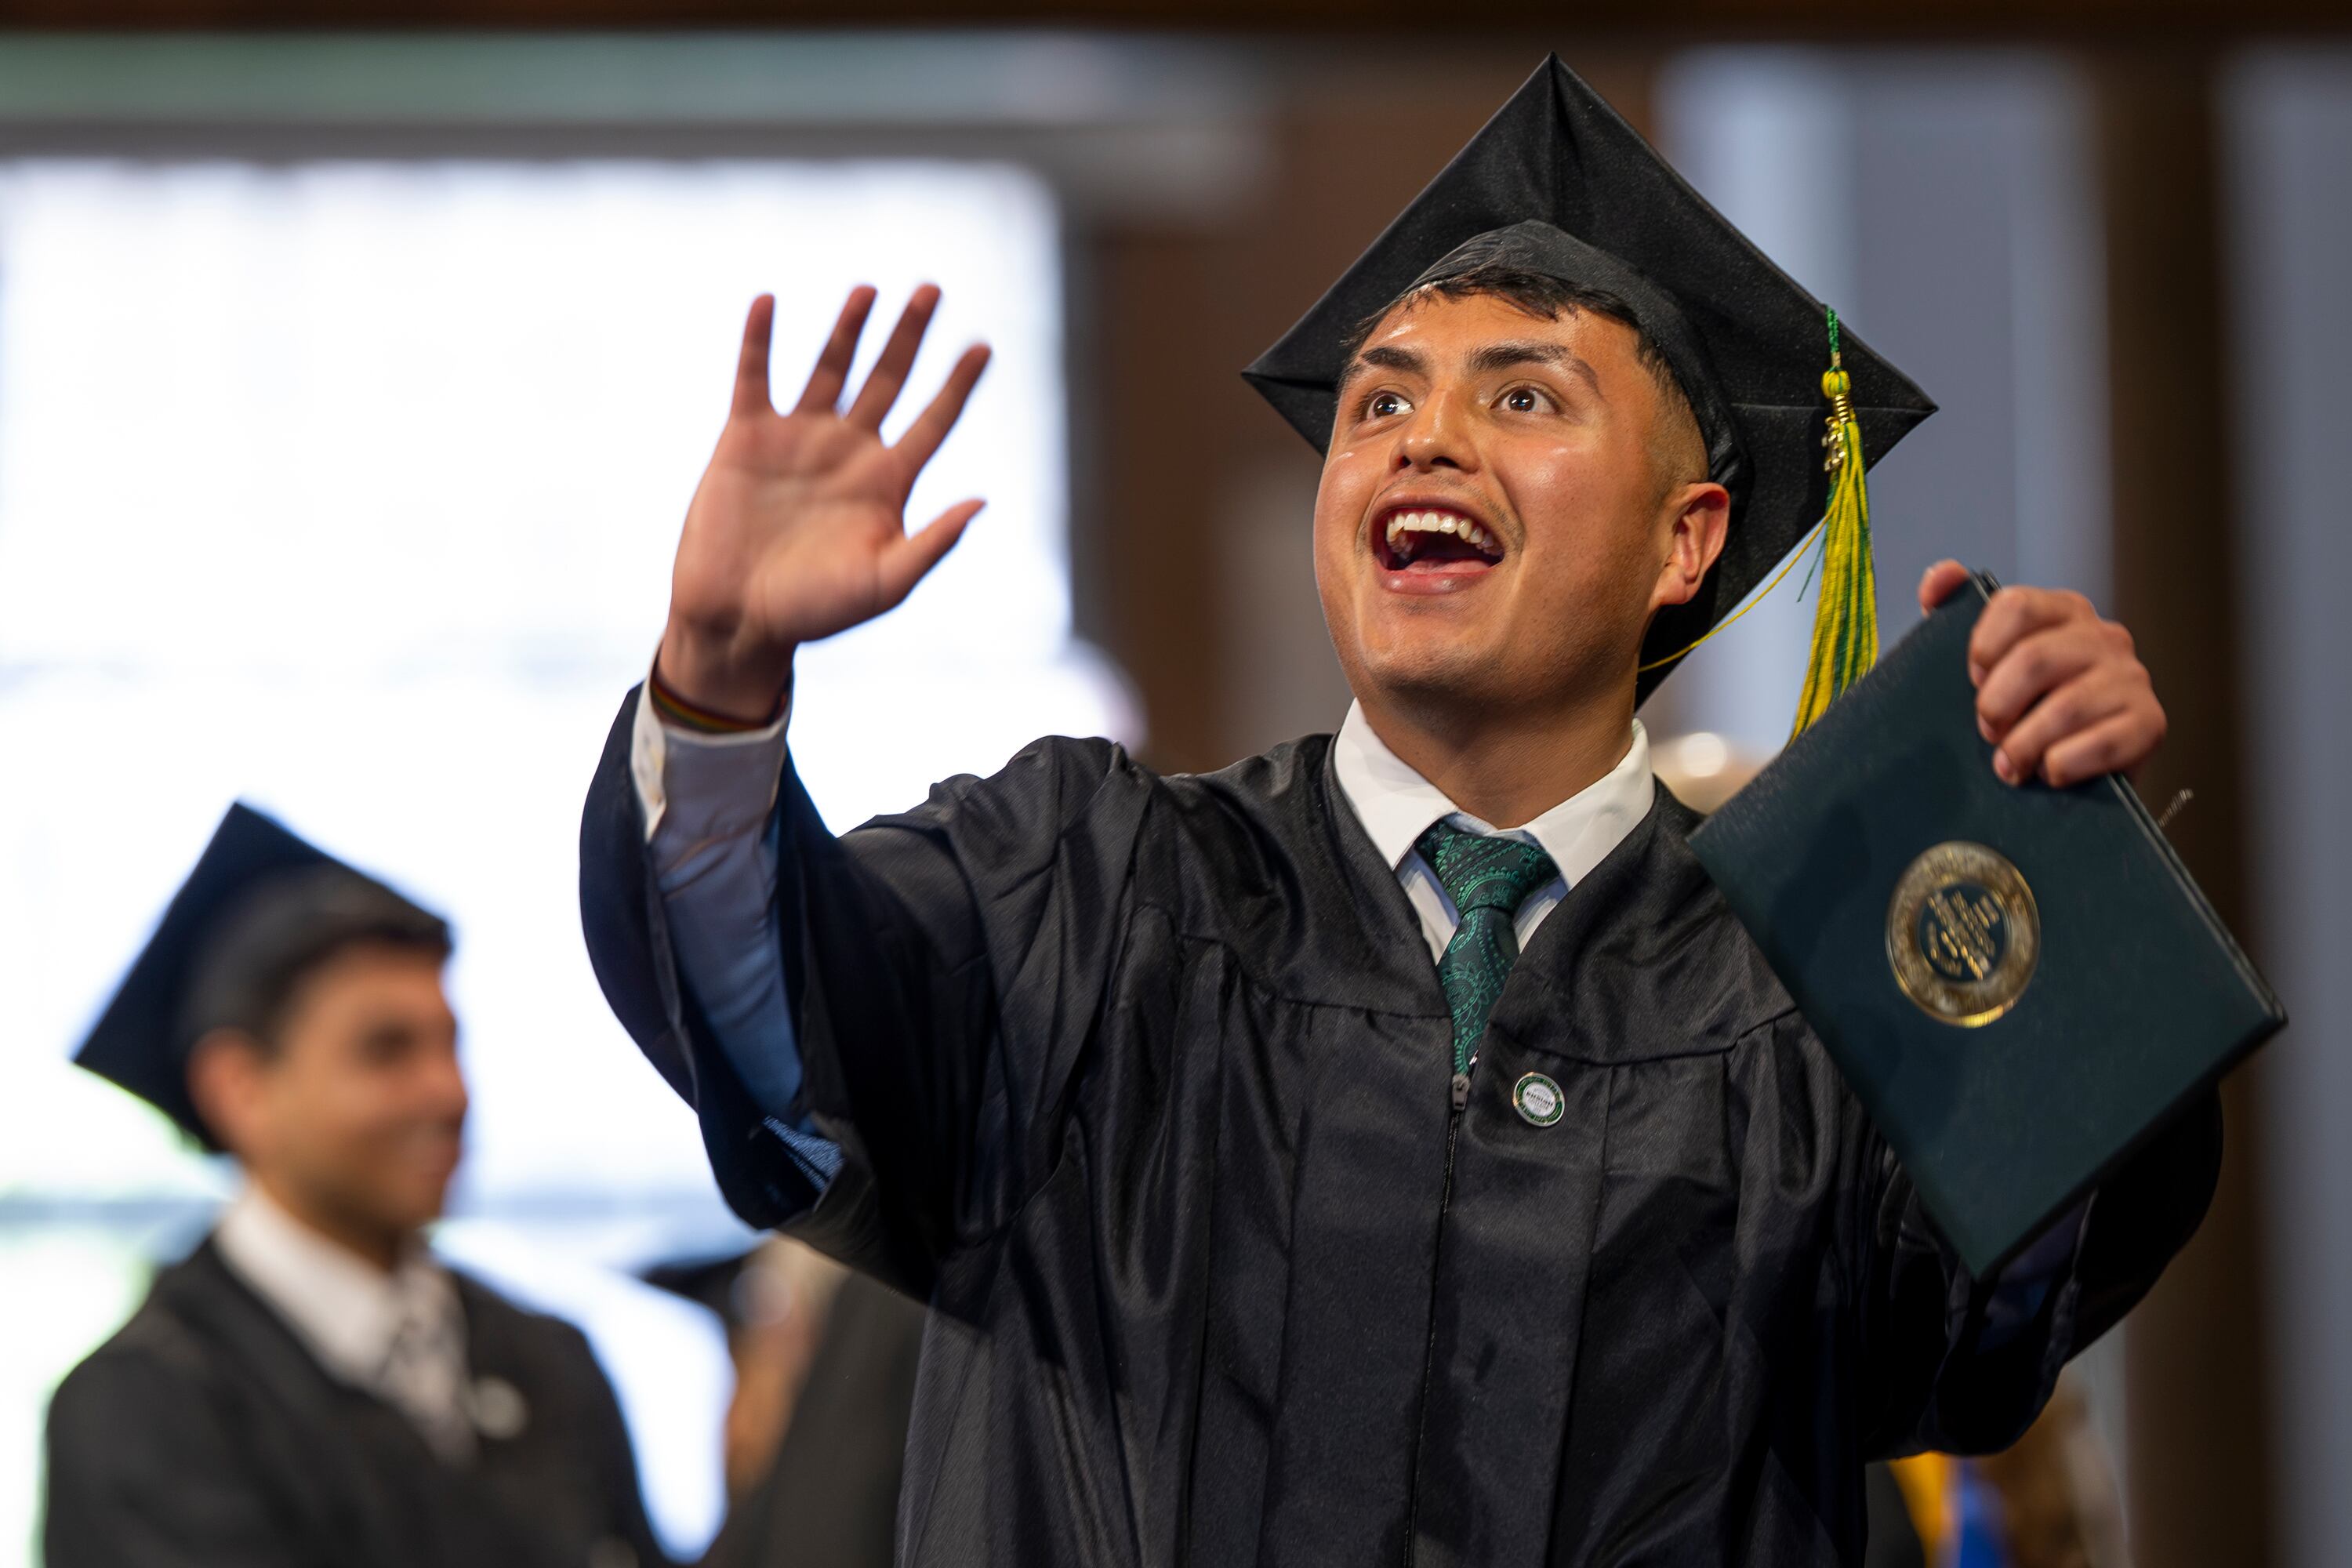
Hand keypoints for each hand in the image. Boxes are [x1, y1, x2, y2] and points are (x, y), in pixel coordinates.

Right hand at [658, 286, 990, 720]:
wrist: (738, 619)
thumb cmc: (816, 612)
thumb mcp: (884, 584)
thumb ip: (932, 543)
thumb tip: (981, 503)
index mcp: (888, 482)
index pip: (934, 421)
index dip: (958, 384)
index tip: (983, 345)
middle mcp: (848, 450)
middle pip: (888, 379)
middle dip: (910, 335)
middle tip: (931, 289)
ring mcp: (798, 439)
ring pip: (830, 367)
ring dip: (849, 328)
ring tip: (870, 289)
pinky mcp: (746, 437)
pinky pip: (754, 377)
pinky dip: (760, 340)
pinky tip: (768, 302)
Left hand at [1918, 561, 2164, 787]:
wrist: (2077, 771)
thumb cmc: (2023, 710)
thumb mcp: (1985, 662)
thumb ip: (1953, 613)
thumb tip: (1941, 577)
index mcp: (2064, 611)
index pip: (2017, 605)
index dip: (1983, 647)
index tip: (1973, 680)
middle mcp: (2104, 637)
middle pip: (2034, 658)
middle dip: (1997, 705)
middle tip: (1987, 732)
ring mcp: (2132, 678)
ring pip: (2065, 708)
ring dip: (2024, 745)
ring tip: (2009, 764)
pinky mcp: (2150, 723)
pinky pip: (2100, 745)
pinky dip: (2062, 766)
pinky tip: (2050, 773)